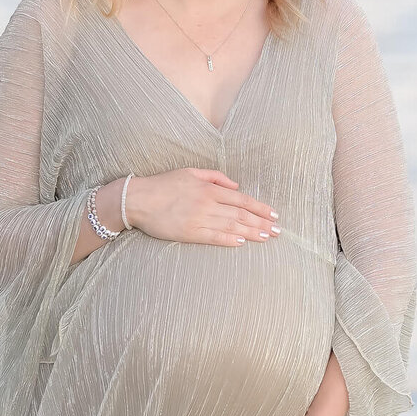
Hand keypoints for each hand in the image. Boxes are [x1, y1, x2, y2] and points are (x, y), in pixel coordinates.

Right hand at [126, 168, 278, 246]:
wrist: (138, 199)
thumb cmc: (163, 185)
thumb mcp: (190, 172)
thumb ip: (215, 177)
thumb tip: (235, 185)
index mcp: (209, 189)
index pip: (242, 199)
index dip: (261, 208)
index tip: (274, 215)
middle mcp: (208, 203)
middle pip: (242, 214)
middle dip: (262, 223)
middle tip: (279, 231)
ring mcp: (199, 219)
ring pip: (231, 226)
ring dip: (251, 233)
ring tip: (267, 238)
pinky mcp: (189, 233)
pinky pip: (213, 237)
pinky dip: (229, 240)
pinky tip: (242, 243)